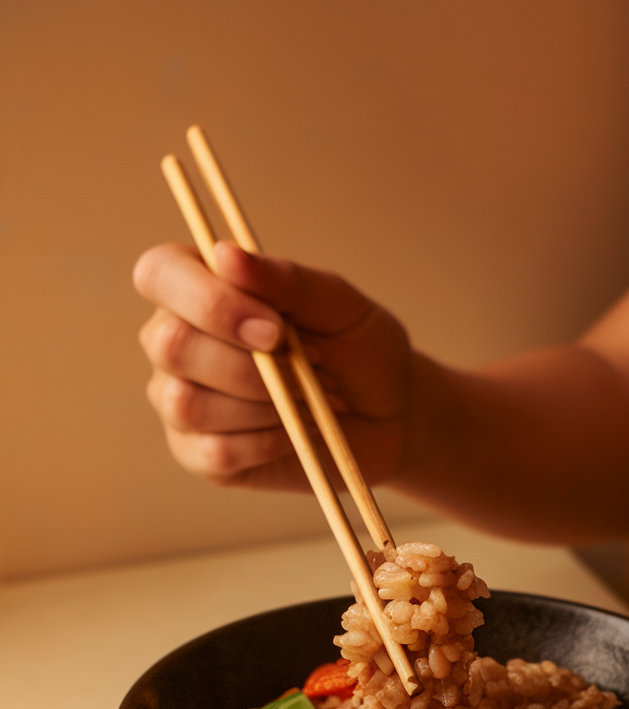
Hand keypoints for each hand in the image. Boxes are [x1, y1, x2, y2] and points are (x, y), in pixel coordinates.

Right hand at [133, 241, 411, 490]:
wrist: (388, 419)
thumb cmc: (358, 351)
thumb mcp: (338, 305)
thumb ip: (285, 279)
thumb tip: (225, 254)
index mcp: (198, 287)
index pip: (159, 274)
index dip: (208, 301)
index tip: (275, 327)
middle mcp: (175, 341)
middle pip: (170, 345)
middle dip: (248, 364)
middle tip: (309, 366)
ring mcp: (178, 400)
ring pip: (188, 403)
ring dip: (264, 405)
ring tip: (308, 398)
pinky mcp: (197, 454)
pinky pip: (215, 451)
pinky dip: (268, 442)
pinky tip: (296, 431)